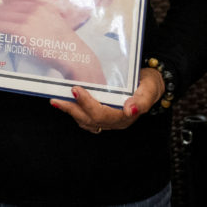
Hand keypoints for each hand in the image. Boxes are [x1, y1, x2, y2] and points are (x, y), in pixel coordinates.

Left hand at [0, 0, 104, 83]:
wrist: (74, 55)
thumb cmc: (64, 45)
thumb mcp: (53, 23)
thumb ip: (39, 18)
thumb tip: (20, 21)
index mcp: (41, 5)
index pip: (13, 4)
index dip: (3, 12)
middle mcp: (34, 8)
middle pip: (4, 8)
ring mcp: (28, 18)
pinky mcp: (23, 31)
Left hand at [50, 66, 164, 132]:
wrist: (150, 84)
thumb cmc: (148, 84)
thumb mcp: (149, 88)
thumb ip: (141, 100)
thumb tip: (130, 109)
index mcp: (125, 116)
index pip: (101, 113)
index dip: (87, 103)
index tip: (75, 89)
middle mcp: (116, 122)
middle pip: (90, 119)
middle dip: (72, 109)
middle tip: (56, 99)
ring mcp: (109, 121)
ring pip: (86, 121)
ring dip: (70, 112)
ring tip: (56, 102)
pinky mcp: (104, 117)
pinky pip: (87, 120)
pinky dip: (75, 113)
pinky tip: (65, 105)